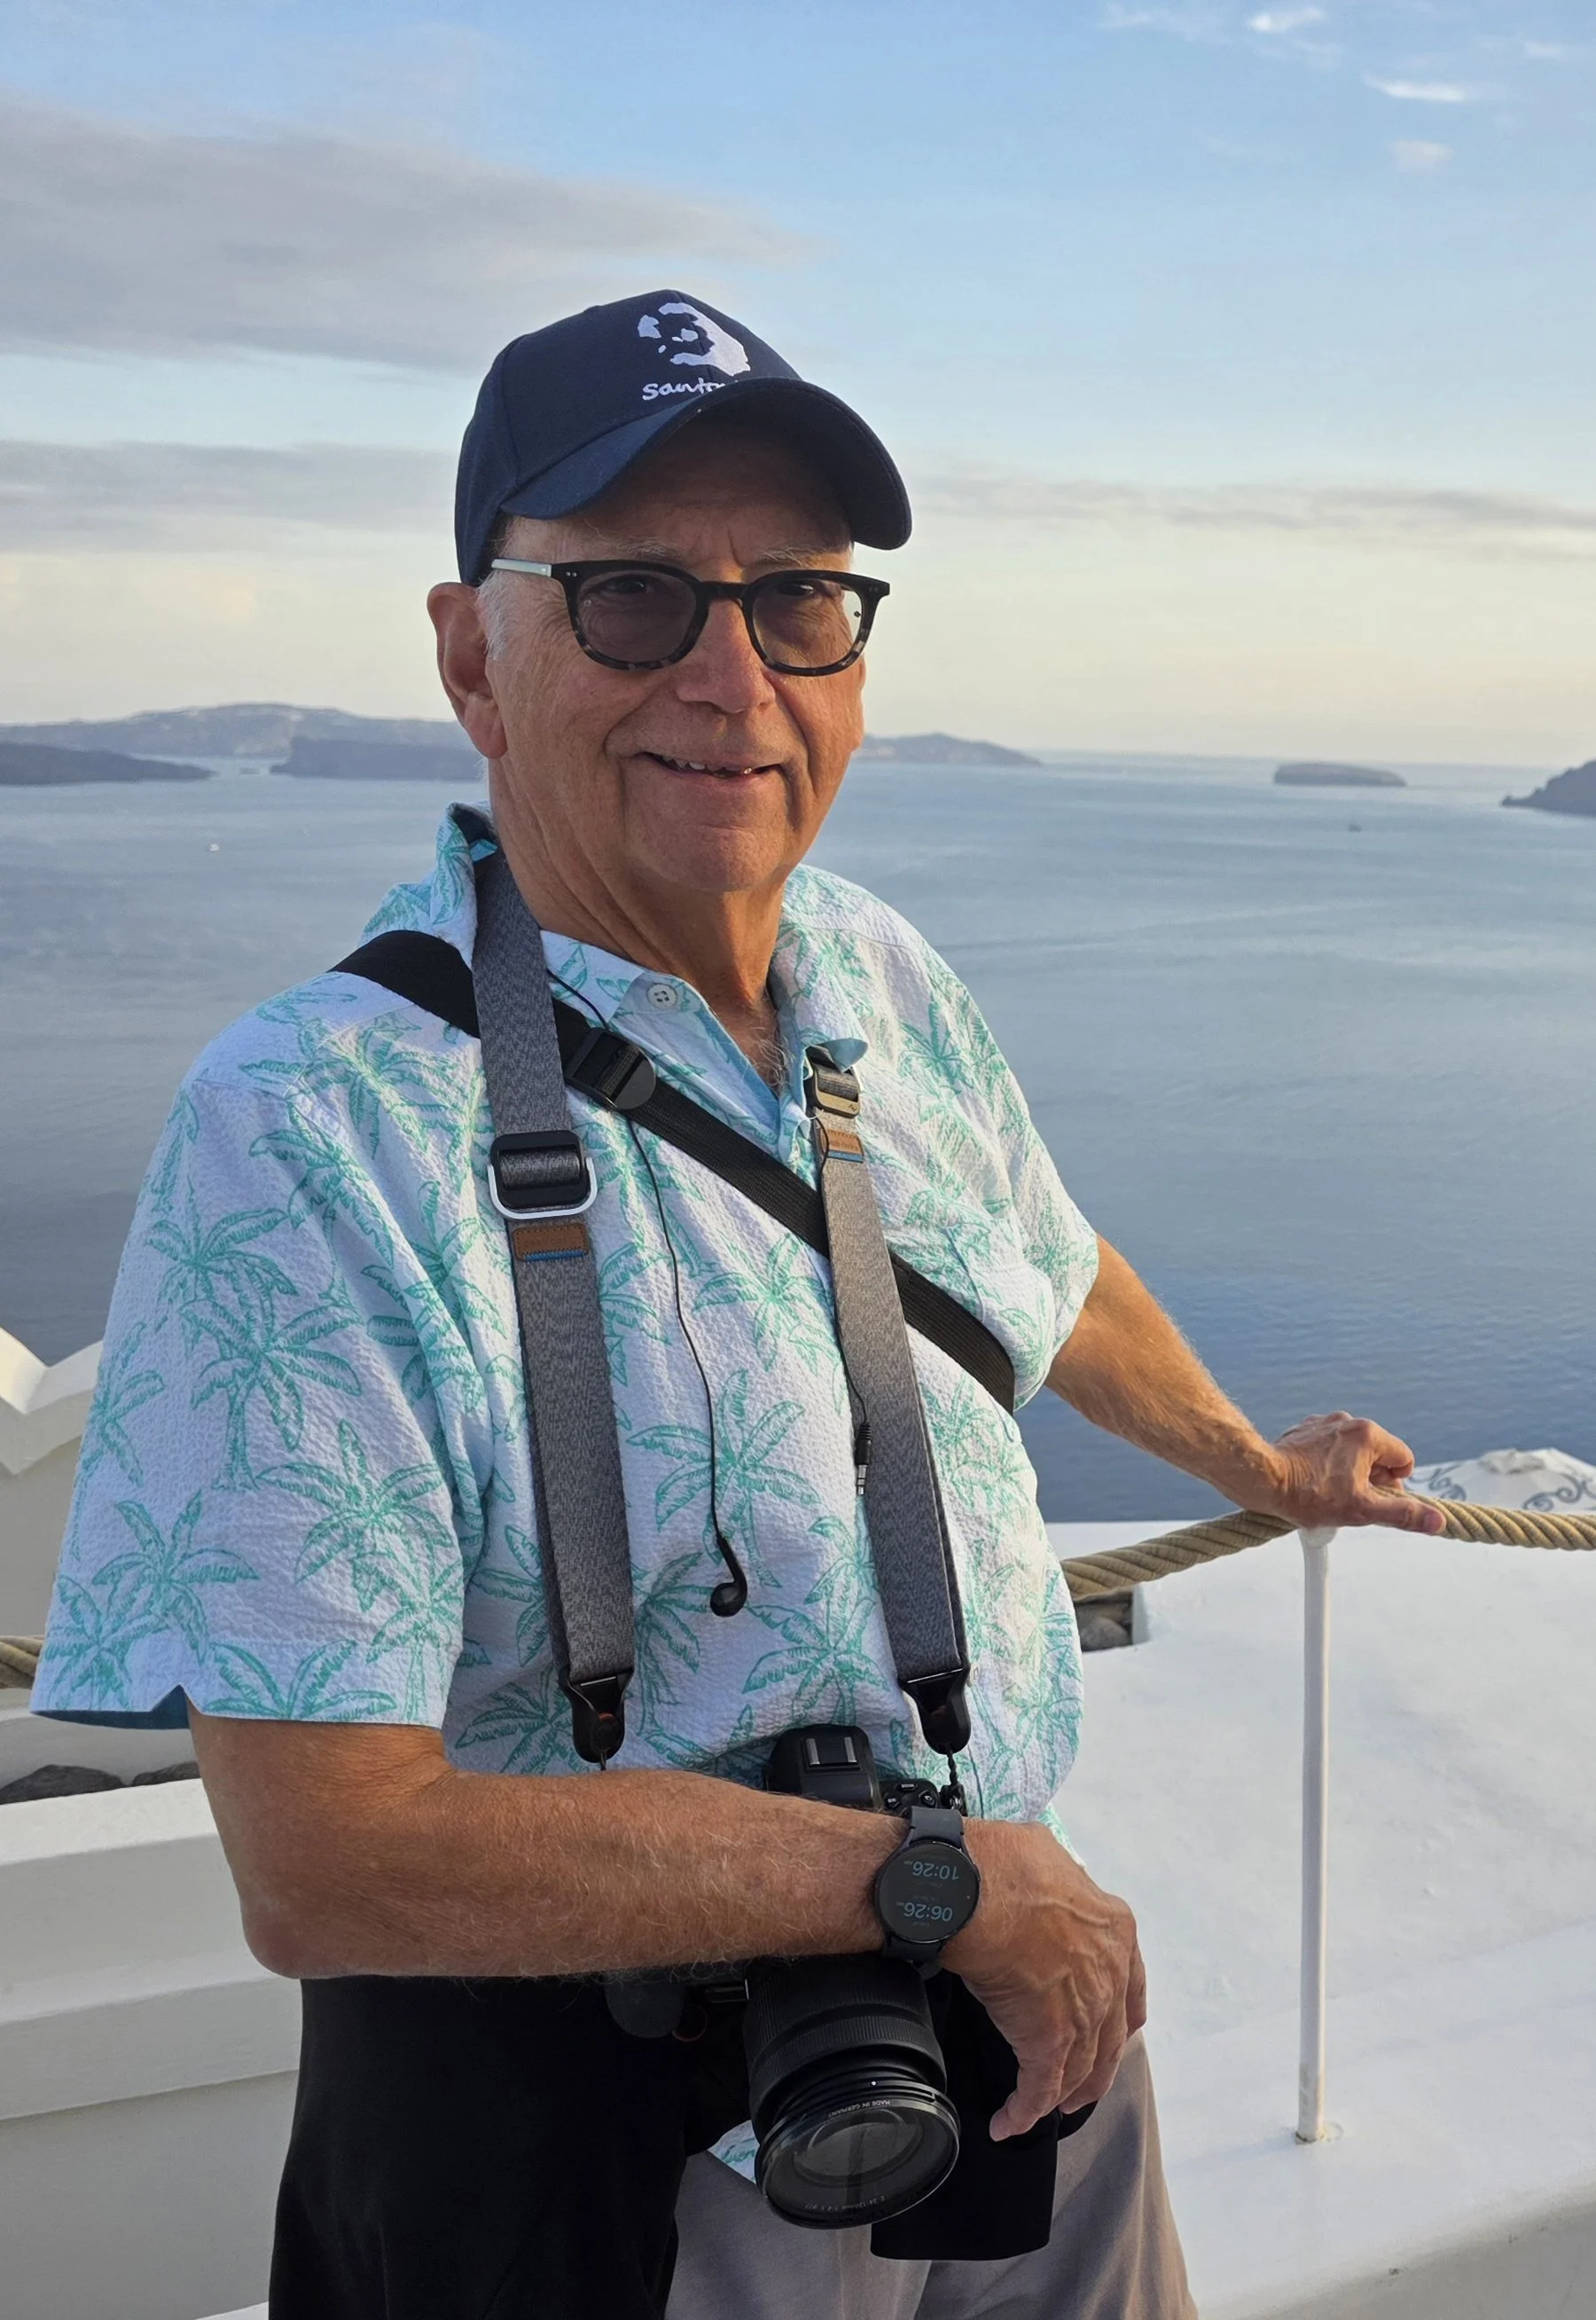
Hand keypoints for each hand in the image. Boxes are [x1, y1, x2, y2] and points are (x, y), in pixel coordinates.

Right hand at [944, 1821, 1145, 2139]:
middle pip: (1108, 2037)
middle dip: (1094, 2067)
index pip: (1130, 1985)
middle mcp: (1109, 1974)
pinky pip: (1038, 2088)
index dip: (1119, 2015)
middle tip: (1076, 2085)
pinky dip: (1023, 2111)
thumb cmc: (1000, 1864)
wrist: (973, 1890)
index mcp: (1114, 1928)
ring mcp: (1083, 2012)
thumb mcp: (1047, 1854)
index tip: (1113, 2030)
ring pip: (1080, 2069)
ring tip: (1042, 2107)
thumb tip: (1045, 1876)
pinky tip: (1007, 2123)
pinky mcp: (1047, 2040)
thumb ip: (1059, 1878)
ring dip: (1060, 2094)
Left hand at [1257, 1410, 1443, 1534]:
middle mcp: (1347, 1421)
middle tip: (1349, 1499)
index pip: (1404, 1459)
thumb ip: (1402, 1514)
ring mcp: (1324, 1423)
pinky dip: (1328, 1465)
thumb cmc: (1309, 1494)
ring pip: (1352, 1452)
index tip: (1373, 1498)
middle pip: (1378, 1455)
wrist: (1261, 1479)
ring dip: (1349, 1473)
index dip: (1395, 1485)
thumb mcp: (1362, 1510)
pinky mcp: (1304, 1430)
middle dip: (1371, 1480)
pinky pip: (1329, 1449)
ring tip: (1327, 1493)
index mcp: (1368, 1434)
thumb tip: (1437, 1520)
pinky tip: (1313, 1482)